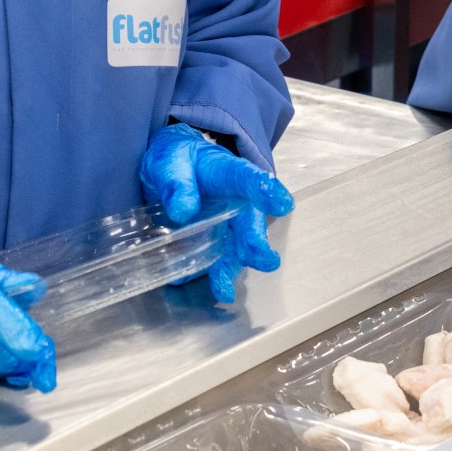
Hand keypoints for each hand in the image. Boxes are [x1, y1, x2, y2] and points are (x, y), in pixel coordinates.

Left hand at [140, 123, 294, 304]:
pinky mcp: (215, 244)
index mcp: (229, 173)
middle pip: (250, 223)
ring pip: (235, 249)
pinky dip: (202, 274)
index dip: (266, 192)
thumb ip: (176, 183)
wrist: (172, 170)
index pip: (250, 179)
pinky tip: (185, 279)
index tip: (282, 204)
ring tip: (223, 290)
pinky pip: (213, 262)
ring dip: (229, 269)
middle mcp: (236, 203)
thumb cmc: (178, 160)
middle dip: (256, 243)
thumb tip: (182, 210)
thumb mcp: (169, 162)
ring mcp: (227, 226)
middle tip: (264, 259)